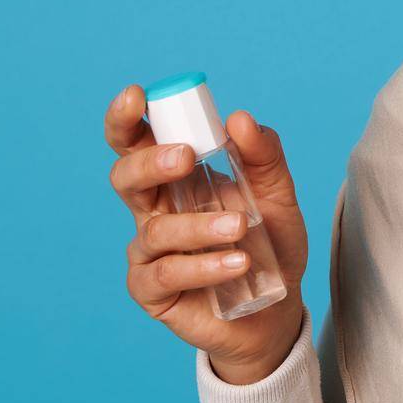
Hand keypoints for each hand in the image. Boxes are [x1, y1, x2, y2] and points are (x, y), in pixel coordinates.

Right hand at [105, 84, 308, 384]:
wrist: (278, 307)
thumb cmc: (270, 243)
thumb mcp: (278, 194)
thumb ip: (264, 155)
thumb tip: (240, 118)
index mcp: (175, 178)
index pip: (138, 142)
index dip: (127, 118)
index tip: (136, 95)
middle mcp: (154, 211)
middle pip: (125, 177)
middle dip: (150, 163)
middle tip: (186, 158)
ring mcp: (149, 252)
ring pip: (154, 230)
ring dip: (199, 226)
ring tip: (241, 227)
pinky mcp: (152, 291)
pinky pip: (166, 273)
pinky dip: (204, 265)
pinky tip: (236, 263)